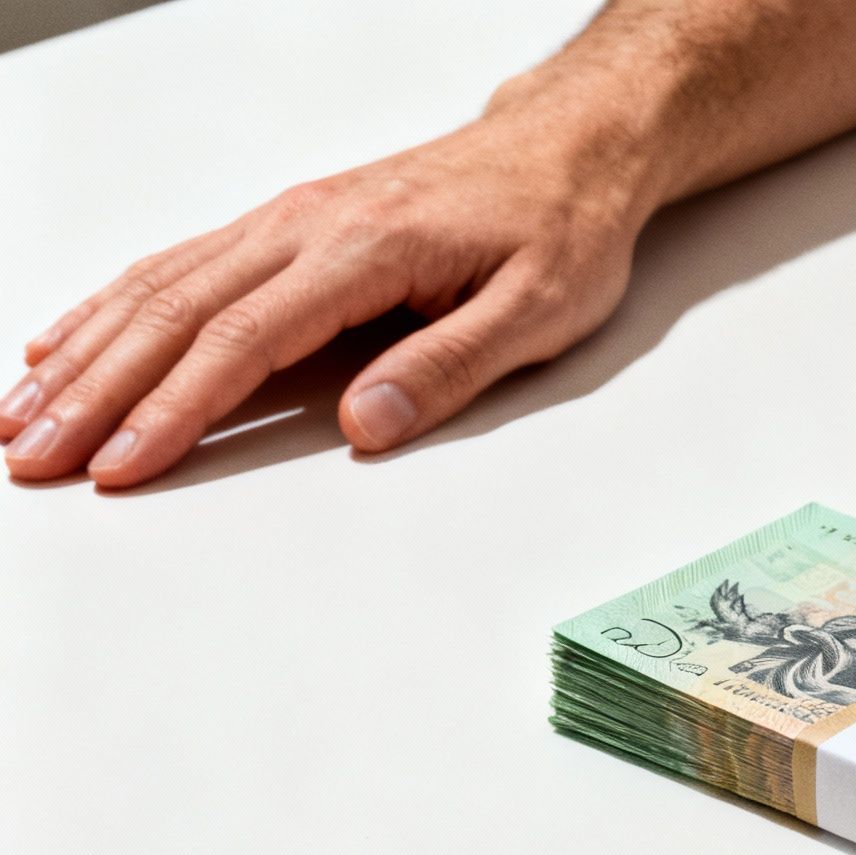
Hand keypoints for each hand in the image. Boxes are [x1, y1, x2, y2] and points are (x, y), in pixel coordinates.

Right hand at [1, 94, 655, 486]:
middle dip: (96, 393)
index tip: (122, 465)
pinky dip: (111, 307)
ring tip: (20, 416)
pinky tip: (66, 345)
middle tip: (34, 457)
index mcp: (364, 250)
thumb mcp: (539, 310)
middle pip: (176, 313)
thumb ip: (449, 367)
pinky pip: (179, 263)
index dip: (175, 409)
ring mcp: (289, 219)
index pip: (245, 340)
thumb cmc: (559, 229)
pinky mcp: (288, 223)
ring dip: (85, 353)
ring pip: (160, 284)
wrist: (566, 153)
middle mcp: (307, 224)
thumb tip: (364, 427)